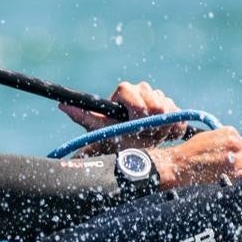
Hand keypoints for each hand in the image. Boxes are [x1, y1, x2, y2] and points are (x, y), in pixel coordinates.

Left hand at [59, 81, 188, 153]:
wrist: (134, 152)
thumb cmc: (113, 140)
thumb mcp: (99, 129)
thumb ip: (83, 116)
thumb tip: (62, 104)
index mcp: (124, 91)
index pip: (133, 95)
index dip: (136, 111)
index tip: (135, 123)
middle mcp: (141, 89)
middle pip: (155, 102)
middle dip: (150, 121)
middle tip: (143, 133)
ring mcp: (158, 97)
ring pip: (168, 107)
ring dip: (161, 126)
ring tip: (151, 136)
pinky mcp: (173, 107)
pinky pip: (179, 115)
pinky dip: (173, 128)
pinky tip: (163, 136)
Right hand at [148, 126, 241, 188]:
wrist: (175, 167)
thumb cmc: (189, 155)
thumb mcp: (212, 140)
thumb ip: (239, 142)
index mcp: (231, 134)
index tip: (238, 168)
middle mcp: (236, 144)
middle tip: (235, 179)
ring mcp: (236, 160)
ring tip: (237, 183)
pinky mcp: (234, 174)